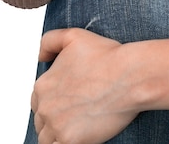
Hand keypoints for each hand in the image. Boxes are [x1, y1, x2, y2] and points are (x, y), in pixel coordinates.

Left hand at [31, 28, 136, 143]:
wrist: (129, 76)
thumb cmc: (108, 57)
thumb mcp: (74, 36)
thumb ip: (50, 41)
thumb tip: (40, 56)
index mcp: (44, 84)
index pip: (38, 99)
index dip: (53, 99)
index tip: (69, 99)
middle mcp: (45, 106)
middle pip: (42, 120)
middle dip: (55, 117)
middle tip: (76, 113)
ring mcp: (56, 126)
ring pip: (47, 138)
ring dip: (58, 134)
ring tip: (78, 126)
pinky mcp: (70, 141)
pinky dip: (64, 143)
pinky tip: (78, 137)